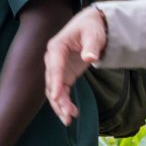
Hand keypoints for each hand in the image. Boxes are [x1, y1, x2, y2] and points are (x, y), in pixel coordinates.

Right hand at [43, 5, 106, 126]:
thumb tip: (90, 58)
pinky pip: (61, 91)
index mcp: (56, 47)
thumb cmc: (91, 27)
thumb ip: (91, 46)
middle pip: (52, 82)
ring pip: (54, 90)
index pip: (54, 67)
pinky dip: (64, 102)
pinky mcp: (64, 75)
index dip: (56, 82)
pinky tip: (72, 113)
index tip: (57, 97)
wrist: (91, 25)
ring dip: (59, 105)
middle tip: (67, 115)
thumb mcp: (94, 34)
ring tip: (69, 120)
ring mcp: (57, 68)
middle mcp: (52, 59)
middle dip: (58, 100)